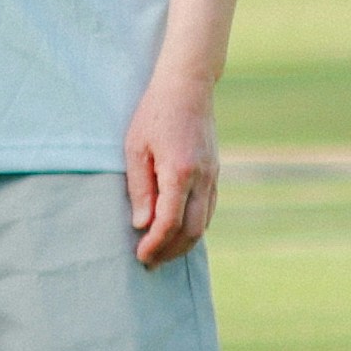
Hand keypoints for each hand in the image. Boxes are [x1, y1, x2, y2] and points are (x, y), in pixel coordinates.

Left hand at [123, 71, 221, 266]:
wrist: (187, 88)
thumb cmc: (153, 114)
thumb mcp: (135, 148)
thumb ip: (140, 188)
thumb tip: (141, 224)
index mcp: (180, 172)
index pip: (169, 222)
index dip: (155, 244)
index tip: (140, 256)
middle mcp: (202, 178)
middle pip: (192, 230)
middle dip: (170, 251)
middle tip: (149, 263)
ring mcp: (213, 176)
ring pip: (205, 223)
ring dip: (184, 243)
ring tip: (161, 254)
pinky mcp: (215, 173)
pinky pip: (209, 209)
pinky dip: (195, 227)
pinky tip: (178, 233)